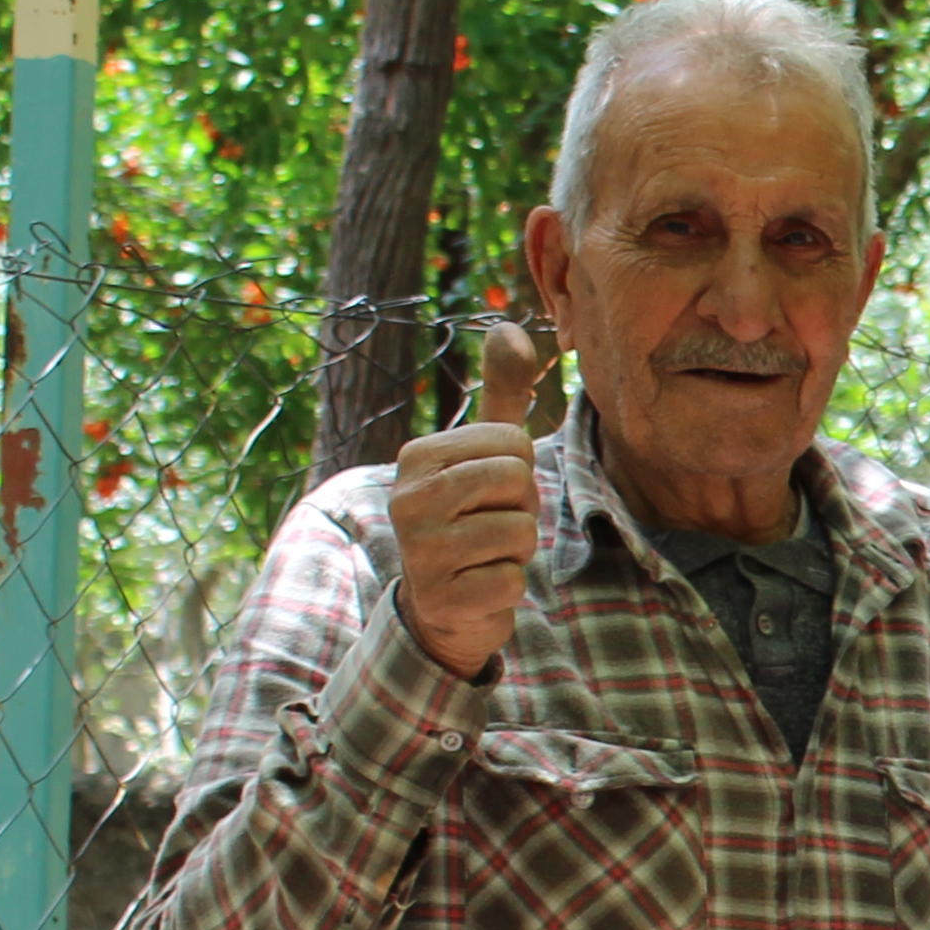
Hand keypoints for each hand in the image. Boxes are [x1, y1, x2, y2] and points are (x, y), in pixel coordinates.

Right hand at [389, 318, 556, 678]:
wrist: (443, 603)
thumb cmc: (471, 517)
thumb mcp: (484, 453)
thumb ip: (501, 392)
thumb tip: (507, 326)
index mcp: (418, 456)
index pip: (515, 443)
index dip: (520, 471)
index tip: (490, 492)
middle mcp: (408, 499)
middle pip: (519, 482)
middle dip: (522, 507)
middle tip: (491, 524)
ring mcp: (420, 552)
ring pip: (521, 532)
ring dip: (517, 549)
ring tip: (484, 554)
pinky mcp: (442, 600)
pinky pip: (513, 580)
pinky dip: (509, 587)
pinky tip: (479, 586)